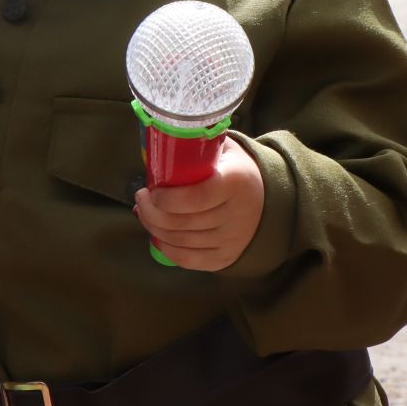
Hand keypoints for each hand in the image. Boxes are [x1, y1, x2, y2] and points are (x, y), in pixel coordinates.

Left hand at [133, 137, 266, 271]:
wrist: (265, 200)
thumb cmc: (233, 170)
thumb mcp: (223, 150)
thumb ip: (197, 146)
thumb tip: (160, 145)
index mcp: (236, 182)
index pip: (196, 197)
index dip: (168, 198)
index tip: (151, 190)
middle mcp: (237, 215)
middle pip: (182, 222)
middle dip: (151, 213)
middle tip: (141, 199)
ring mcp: (231, 240)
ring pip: (180, 241)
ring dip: (153, 228)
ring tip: (144, 213)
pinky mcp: (225, 258)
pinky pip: (187, 260)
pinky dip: (166, 248)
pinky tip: (157, 235)